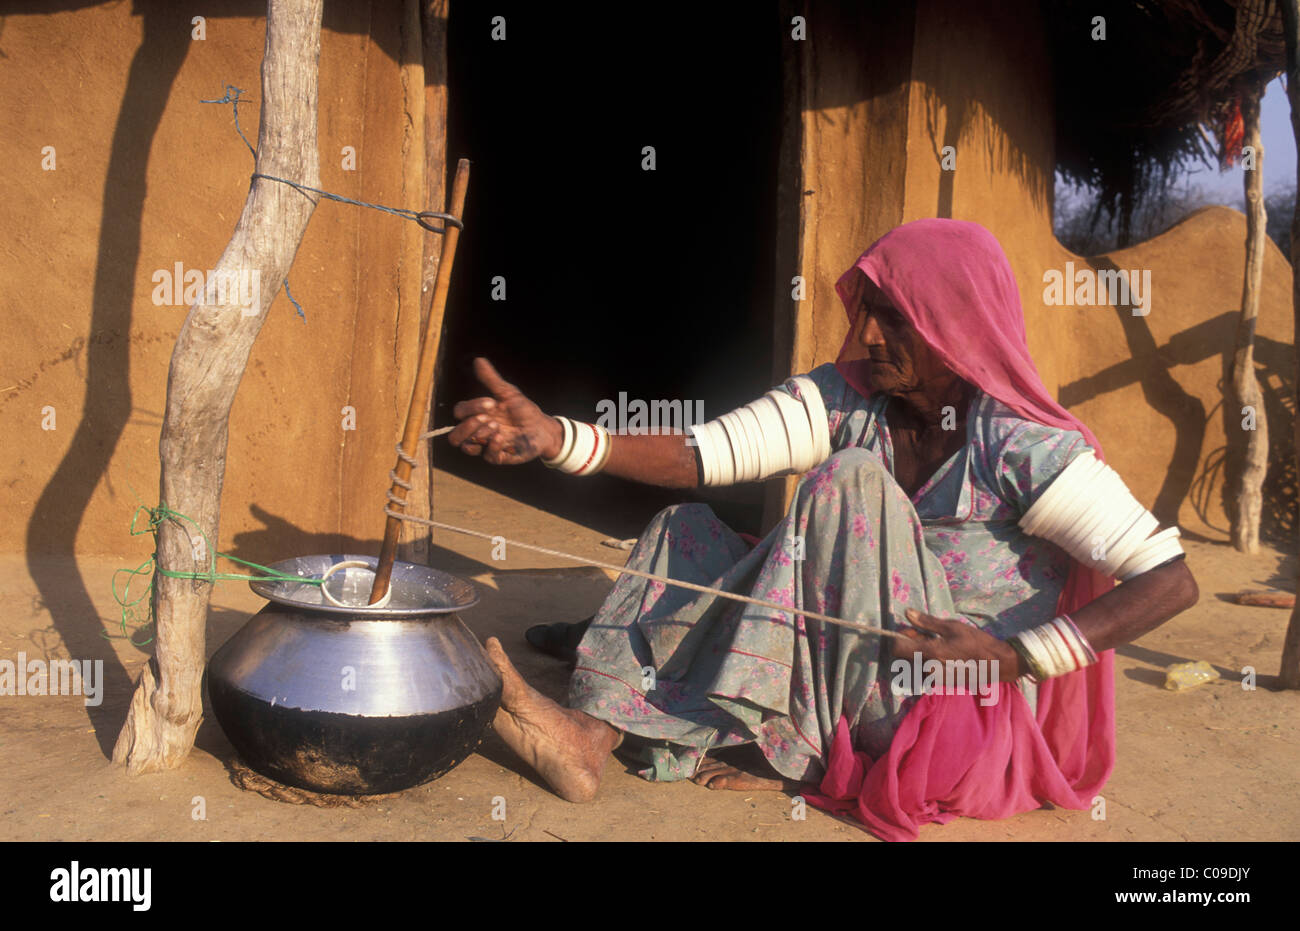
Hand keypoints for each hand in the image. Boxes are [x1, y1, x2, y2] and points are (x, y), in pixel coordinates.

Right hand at [449, 357, 563, 464]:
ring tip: (496, 426)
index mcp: (477, 414)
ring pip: (466, 447)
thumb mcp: (508, 393)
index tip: (492, 402)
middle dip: (468, 426)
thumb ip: (491, 380)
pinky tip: (503, 437)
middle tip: (488, 418)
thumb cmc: (523, 409)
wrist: (542, 427)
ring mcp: (486, 445)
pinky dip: (493, 446)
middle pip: (455, 436)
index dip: (470, 408)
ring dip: (479, 435)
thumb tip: (478, 360)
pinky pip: (487, 456)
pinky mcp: (498, 456)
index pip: (459, 412)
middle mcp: (478, 431)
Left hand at [895, 608, 1021, 682]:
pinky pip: (925, 671)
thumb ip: (926, 622)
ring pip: (914, 664)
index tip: (912, 630)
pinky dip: (928, 662)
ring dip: (919, 653)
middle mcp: (928, 668)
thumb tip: (907, 612)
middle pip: (904, 656)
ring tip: (938, 645)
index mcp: (929, 653)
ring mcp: (934, 678)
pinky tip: (943, 655)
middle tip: (927, 635)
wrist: (997, 664)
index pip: (896, 648)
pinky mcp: (941, 684)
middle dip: (910, 644)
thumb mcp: (952, 627)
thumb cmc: (976, 642)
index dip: (900, 637)